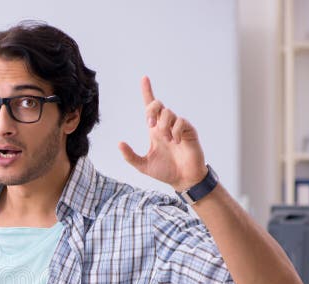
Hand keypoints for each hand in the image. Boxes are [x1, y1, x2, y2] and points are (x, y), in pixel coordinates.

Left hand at [119, 76, 207, 191]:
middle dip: (151, 110)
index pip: (150, 107)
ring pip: (168, 113)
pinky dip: (175, 131)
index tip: (144, 78)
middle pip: (158, 104)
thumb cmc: (165, 171)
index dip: (147, 91)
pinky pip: (181, 122)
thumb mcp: (142, 165)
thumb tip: (119, 143)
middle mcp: (166, 126)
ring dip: (163, 126)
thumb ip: (130, 156)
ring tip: (166, 140)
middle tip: (150, 125)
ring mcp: (178, 128)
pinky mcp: (189, 131)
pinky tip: (175, 142)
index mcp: (155, 130)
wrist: (183, 180)